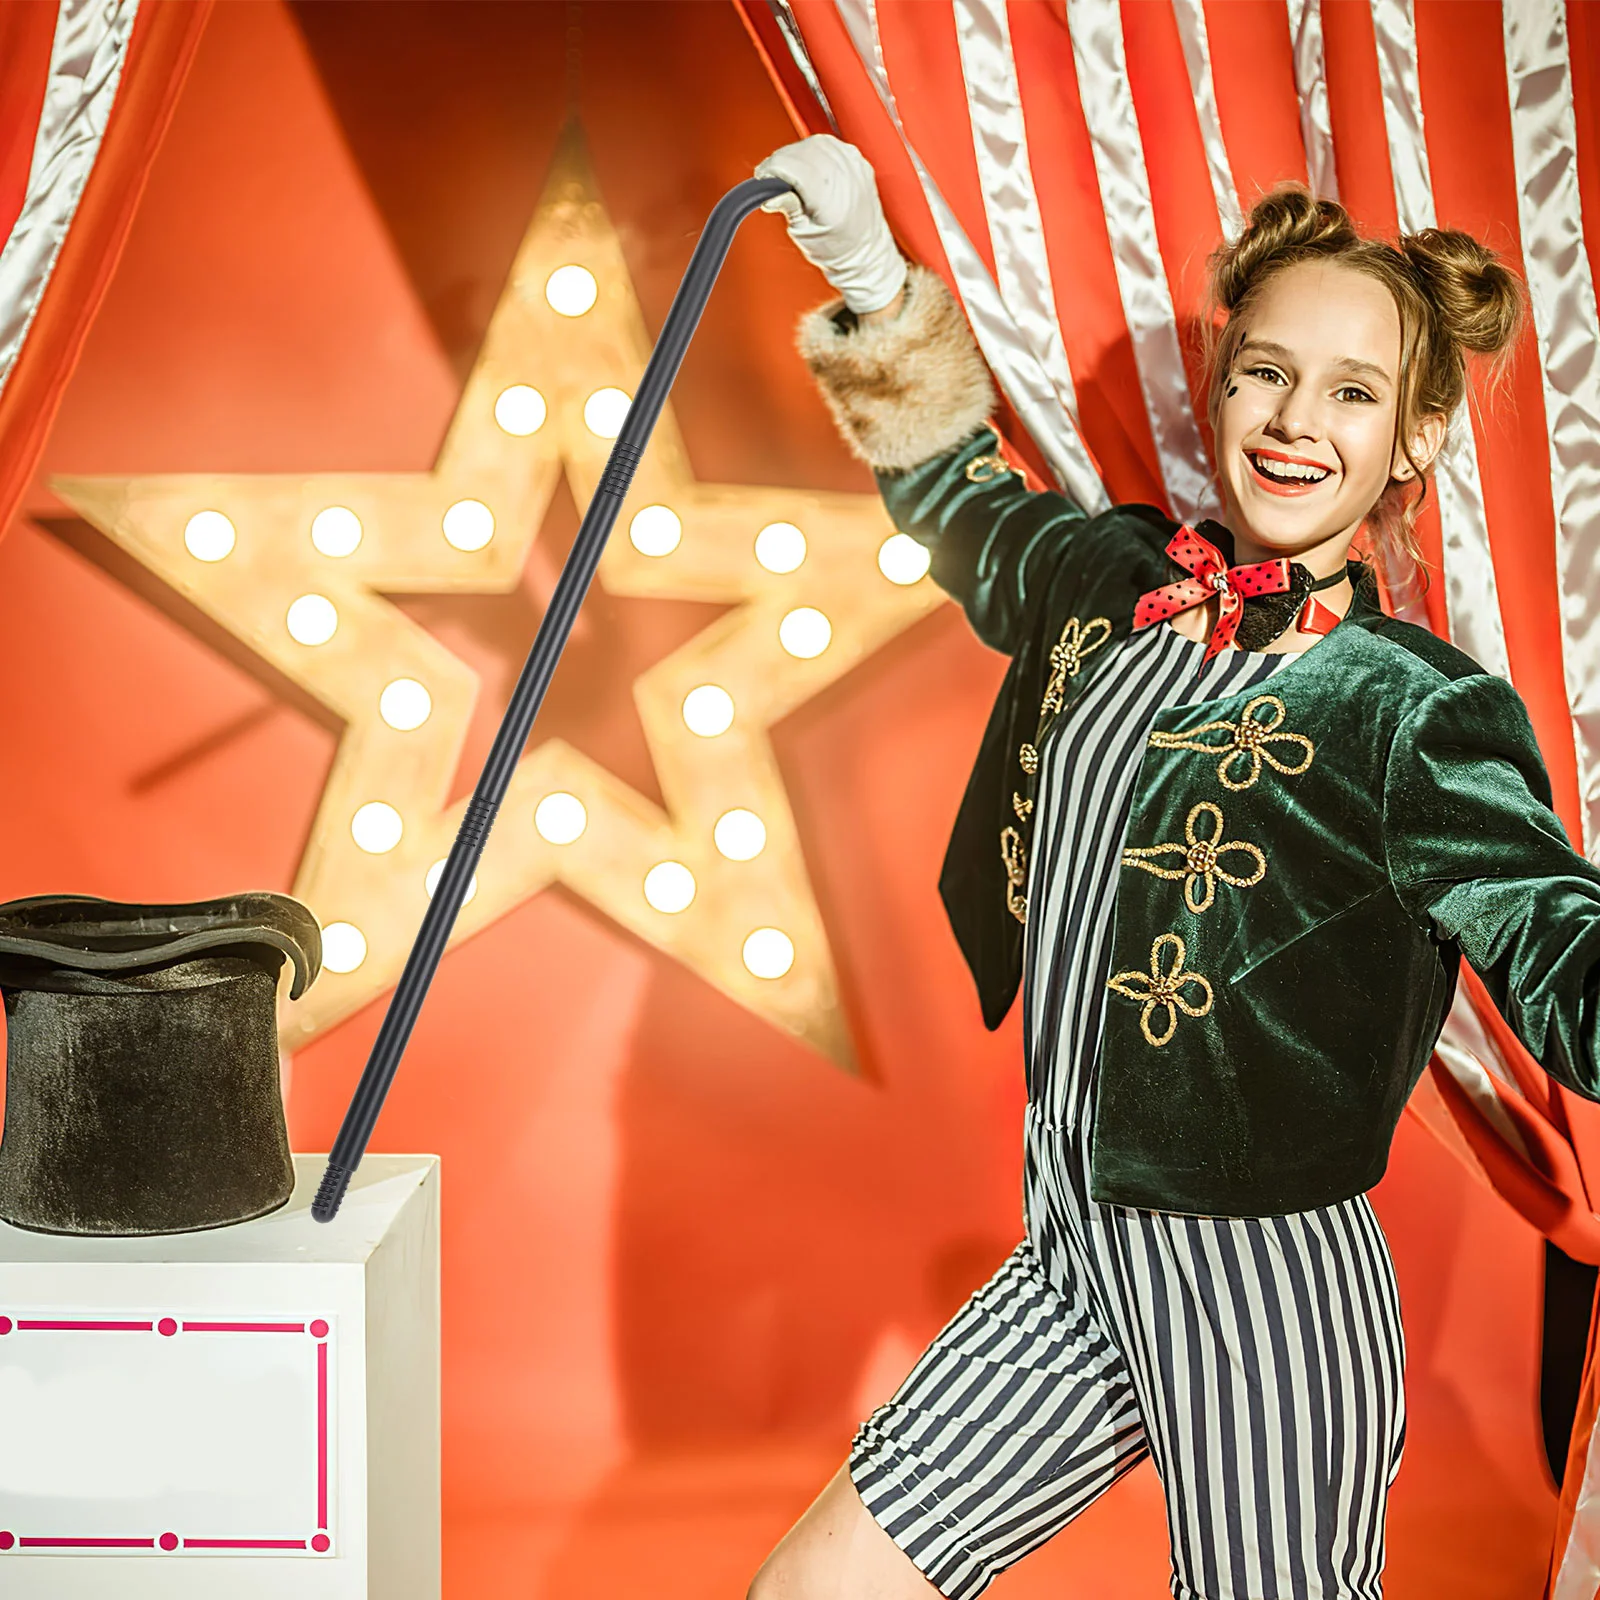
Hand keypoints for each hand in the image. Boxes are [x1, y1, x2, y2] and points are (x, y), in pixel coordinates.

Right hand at [755, 134, 906, 314]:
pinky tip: (809, 167)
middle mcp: (846, 180)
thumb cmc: (836, 248)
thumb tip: (767, 191)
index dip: (773, 168)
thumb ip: (786, 205)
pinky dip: (814, 151)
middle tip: (773, 178)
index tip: (763, 177)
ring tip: (792, 175)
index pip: (794, 166)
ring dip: (796, 154)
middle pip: (801, 151)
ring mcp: (854, 167)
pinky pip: (829, 143)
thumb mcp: (803, 233)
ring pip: (813, 143)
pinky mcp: (858, 160)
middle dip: (781, 161)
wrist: (865, 252)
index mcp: (830, 200)